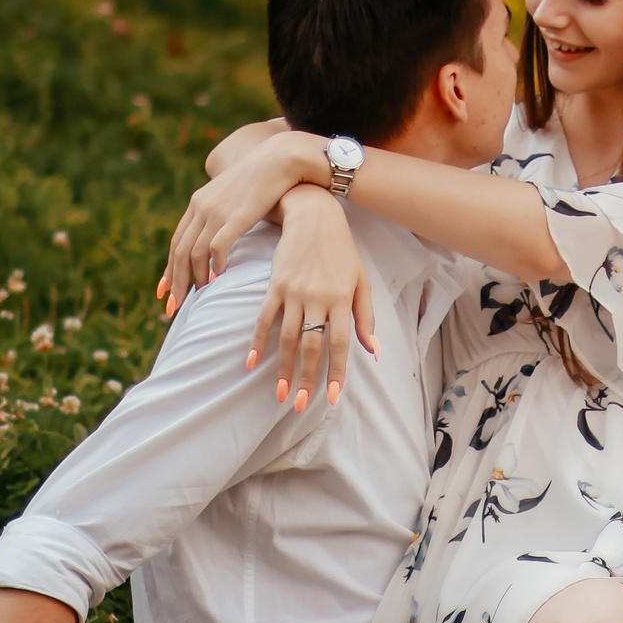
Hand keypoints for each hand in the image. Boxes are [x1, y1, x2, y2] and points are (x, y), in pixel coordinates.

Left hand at [160, 128, 328, 314]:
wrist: (281, 160)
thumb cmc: (264, 182)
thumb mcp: (236, 198)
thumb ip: (224, 215)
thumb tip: (221, 238)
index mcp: (199, 203)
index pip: (177, 241)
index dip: (169, 268)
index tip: (165, 290)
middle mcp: (201, 207)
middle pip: (180, 251)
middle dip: (175, 281)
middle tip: (173, 305)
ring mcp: (216, 211)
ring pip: (194, 252)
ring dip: (195, 277)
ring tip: (199, 295)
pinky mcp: (234, 216)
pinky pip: (216, 247)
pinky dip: (214, 265)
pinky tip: (218, 278)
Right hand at [256, 188, 376, 410]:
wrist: (313, 217)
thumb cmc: (343, 253)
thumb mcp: (361, 282)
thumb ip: (366, 318)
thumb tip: (373, 352)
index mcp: (342, 300)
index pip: (339, 343)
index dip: (336, 371)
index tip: (333, 397)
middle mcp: (318, 299)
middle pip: (311, 345)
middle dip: (306, 378)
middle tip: (299, 405)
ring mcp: (294, 293)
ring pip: (287, 337)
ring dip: (283, 368)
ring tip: (280, 393)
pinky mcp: (275, 286)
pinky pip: (264, 318)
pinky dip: (256, 341)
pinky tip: (250, 362)